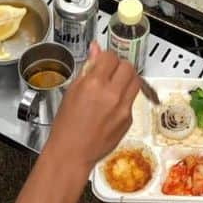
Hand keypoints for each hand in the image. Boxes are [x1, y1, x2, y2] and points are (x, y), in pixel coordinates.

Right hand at [47, 43, 139, 166]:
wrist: (72, 153)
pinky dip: (124, 98)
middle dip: (119, 67)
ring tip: (113, 87)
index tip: (102, 62)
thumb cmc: (67, 126)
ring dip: (127, 79)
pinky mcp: (129, 119)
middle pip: (128, 66)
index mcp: (94, 84)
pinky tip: (111, 106)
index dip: (105, 58)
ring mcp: (123, 107)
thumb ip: (87, 68)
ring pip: (136, 81)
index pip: (111, 57)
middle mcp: (112, 94)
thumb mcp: (72, 91)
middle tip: (109, 73)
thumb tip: (95, 49)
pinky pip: (132, 100)